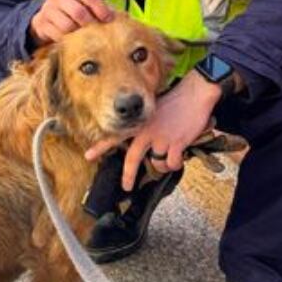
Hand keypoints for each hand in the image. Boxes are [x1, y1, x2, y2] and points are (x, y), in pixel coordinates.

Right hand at [29, 0, 114, 46]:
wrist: (44, 18)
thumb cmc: (69, 12)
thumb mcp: (83, 5)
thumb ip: (99, 8)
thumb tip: (122, 18)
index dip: (101, 9)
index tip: (107, 19)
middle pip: (78, 11)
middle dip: (89, 24)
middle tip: (94, 31)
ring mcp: (48, 10)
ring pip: (67, 25)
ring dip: (76, 34)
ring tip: (81, 36)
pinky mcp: (41, 24)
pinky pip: (56, 35)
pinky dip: (65, 40)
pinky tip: (69, 41)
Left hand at [86, 77, 223, 189]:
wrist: (194, 94)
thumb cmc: (174, 102)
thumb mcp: (152, 111)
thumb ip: (144, 126)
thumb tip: (144, 143)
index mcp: (138, 125)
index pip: (114, 137)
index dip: (100, 148)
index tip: (88, 156)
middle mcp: (146, 132)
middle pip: (132, 159)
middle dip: (128, 176)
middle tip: (126, 187)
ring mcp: (161, 138)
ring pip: (156, 164)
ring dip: (162, 166)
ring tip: (167, 159)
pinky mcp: (176, 143)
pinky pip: (172, 164)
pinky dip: (175, 164)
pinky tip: (178, 157)